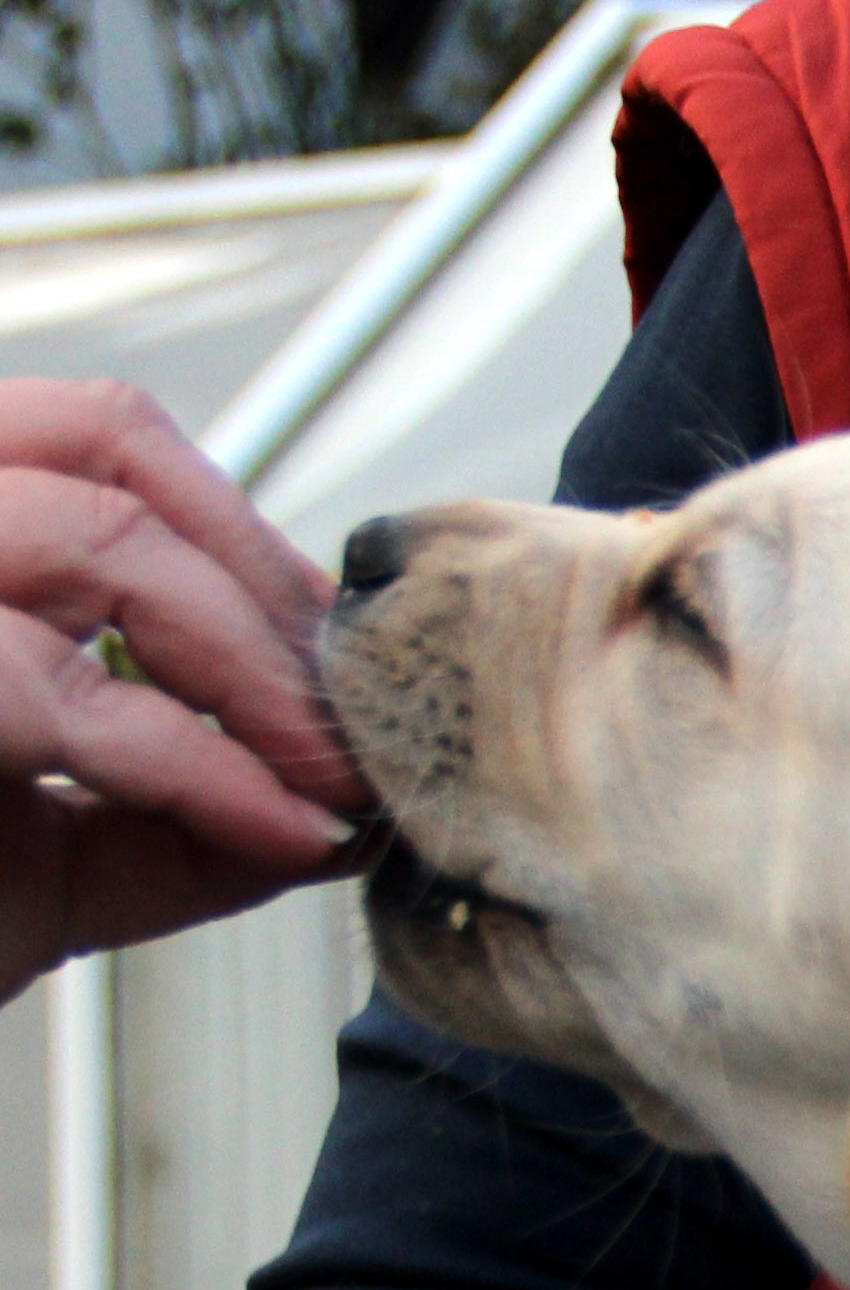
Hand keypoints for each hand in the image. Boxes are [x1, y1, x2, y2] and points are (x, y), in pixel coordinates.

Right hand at [0, 378, 372, 1003]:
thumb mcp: (65, 853)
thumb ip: (189, 808)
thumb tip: (344, 808)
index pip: (95, 436)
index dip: (242, 532)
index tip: (330, 653)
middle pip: (109, 449)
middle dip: (266, 590)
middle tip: (347, 722)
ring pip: (101, 535)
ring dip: (252, 666)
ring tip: (323, 779)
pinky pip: (62, 689)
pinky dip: (202, 766)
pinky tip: (276, 830)